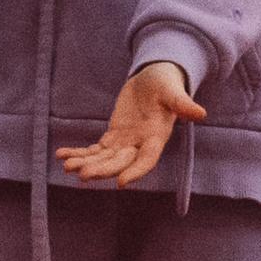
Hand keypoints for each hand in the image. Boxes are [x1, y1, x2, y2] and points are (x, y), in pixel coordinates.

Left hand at [58, 61, 204, 186]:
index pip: (147, 159)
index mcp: (156, 137)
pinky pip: (94, 149)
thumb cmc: (166, 83)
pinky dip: (79, 153)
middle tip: (82, 175)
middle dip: (101, 169)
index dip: (136, 171)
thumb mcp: (173, 91)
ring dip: (85, 163)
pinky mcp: (112, 137)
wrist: (154, 78)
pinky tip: (60, 156)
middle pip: (120, 163)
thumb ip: (182, 104)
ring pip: (103, 159)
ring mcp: (124, 143)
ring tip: (66, 166)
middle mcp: (139, 145)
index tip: (121, 183)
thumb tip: (200, 113)